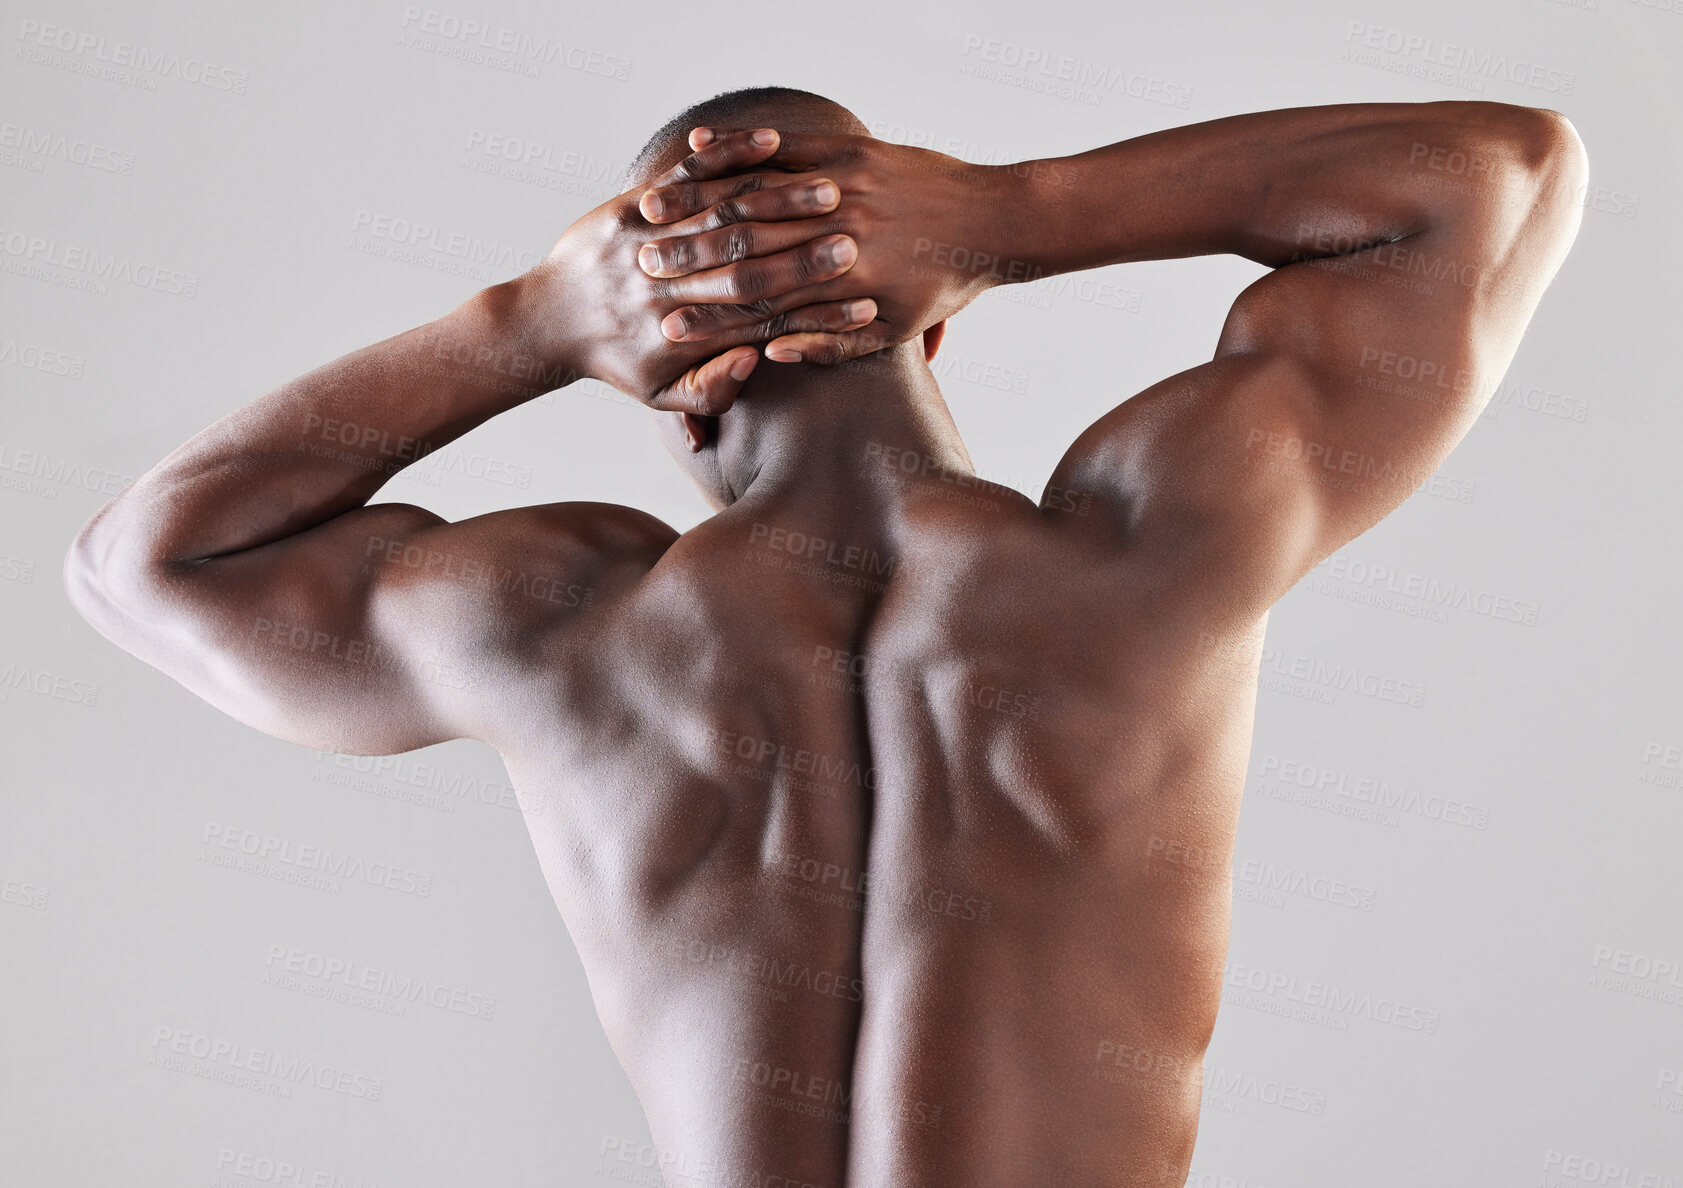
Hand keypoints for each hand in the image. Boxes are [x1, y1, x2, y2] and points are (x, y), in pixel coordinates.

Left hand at [524, 129, 872, 412]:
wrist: (548, 319)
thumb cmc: (618, 361)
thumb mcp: (663, 395)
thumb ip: (714, 390)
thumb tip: (757, 362)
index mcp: (680, 334)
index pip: (758, 318)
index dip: (810, 309)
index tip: (859, 299)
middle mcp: (664, 285)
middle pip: (745, 265)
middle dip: (803, 251)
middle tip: (854, 238)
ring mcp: (647, 239)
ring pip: (722, 214)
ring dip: (780, 199)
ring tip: (829, 189)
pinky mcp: (634, 204)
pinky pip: (687, 173)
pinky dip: (729, 155)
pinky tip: (772, 142)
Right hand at [635, 128, 1017, 364]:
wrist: (993, 222)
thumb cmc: (941, 285)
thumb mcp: (890, 330)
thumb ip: (829, 344)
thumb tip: (770, 354)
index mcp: (844, 287)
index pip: (760, 305)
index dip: (709, 316)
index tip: (662, 326)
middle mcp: (838, 234)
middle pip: (746, 248)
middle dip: (686, 257)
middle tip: (637, 268)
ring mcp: (842, 187)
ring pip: (754, 192)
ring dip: (697, 198)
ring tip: (649, 209)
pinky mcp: (849, 149)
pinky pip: (781, 144)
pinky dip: (735, 143)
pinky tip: (694, 145)